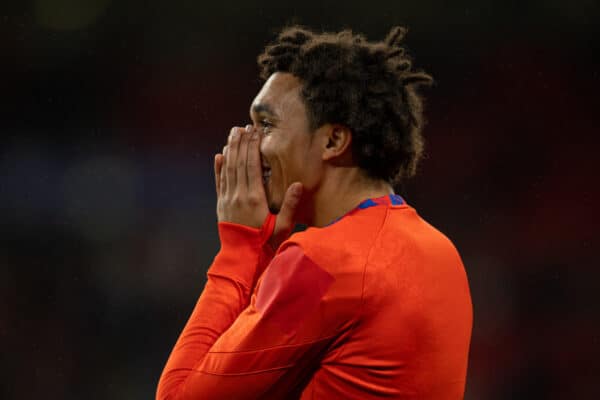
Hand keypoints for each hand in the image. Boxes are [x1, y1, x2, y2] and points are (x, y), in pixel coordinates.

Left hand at [214, 125, 302, 249]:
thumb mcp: (283, 227)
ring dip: (231, 150)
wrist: (242, 257)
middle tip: (243, 127)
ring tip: (233, 134)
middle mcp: (239, 195)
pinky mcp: (222, 205)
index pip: (252, 166)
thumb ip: (290, 205)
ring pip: (228, 169)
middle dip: (241, 143)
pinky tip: (219, 156)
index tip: (255, 132)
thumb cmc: (266, 243)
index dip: (253, 147)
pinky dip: (219, 168)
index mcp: (255, 198)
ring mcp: (228, 199)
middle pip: (239, 163)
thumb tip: (298, 184)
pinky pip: (220, 182)